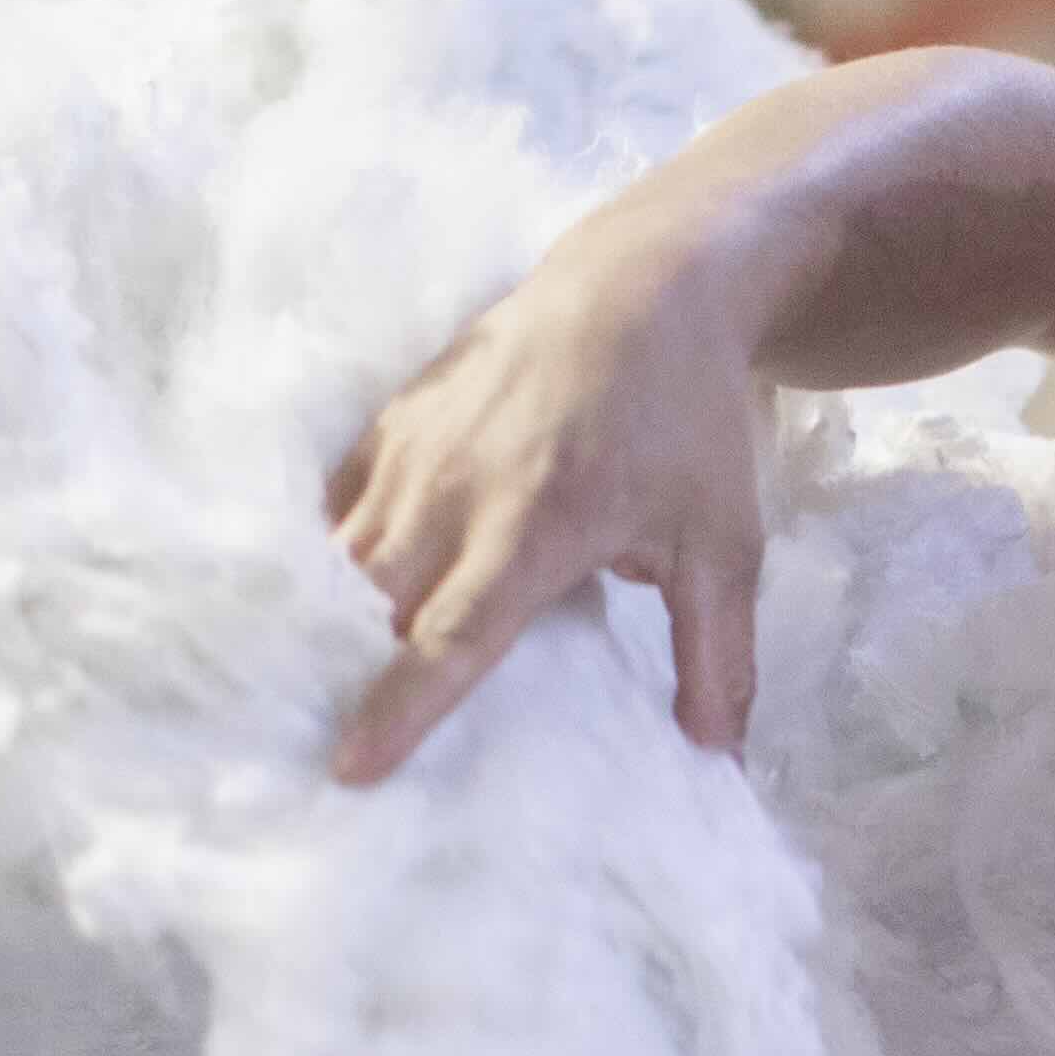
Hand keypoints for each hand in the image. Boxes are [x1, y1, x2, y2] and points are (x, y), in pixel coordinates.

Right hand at [324, 206, 773, 786]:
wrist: (646, 286)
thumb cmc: (688, 422)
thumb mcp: (724, 541)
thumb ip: (719, 652)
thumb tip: (716, 753)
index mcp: (538, 525)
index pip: (451, 636)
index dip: (398, 707)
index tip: (349, 769)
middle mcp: (458, 487)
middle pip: (376, 604)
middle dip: (352, 672)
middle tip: (334, 737)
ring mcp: (415, 446)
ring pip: (345, 558)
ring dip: (337, 619)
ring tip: (330, 680)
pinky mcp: (393, 417)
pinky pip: (336, 506)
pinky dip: (331, 555)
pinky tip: (340, 598)